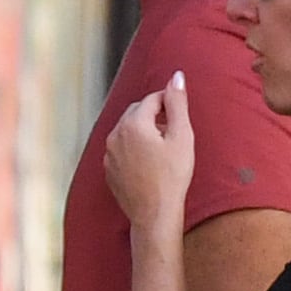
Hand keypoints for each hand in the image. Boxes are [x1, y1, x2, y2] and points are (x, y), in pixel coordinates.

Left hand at [101, 72, 196, 230]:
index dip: (169, 104)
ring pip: (128, 131)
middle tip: (174, 131)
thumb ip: (177, 103)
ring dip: (144, 131)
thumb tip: (176, 76)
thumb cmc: (172, 177)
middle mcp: (115, 135)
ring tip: (164, 148)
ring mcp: (108, 154)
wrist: (154, 214)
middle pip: (137, 113)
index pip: (152, 99)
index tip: (181, 116)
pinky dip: (134, 149)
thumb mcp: (182, 136)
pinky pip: (122, 149)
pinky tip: (150, 163)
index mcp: (133, 123)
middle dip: (155, 116)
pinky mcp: (108, 170)